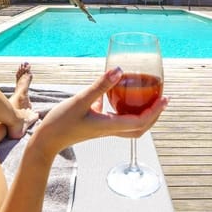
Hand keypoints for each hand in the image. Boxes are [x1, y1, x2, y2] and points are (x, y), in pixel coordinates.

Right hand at [30, 67, 167, 160]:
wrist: (46, 140)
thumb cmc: (61, 122)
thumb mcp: (80, 100)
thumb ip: (100, 86)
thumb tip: (118, 70)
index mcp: (109, 126)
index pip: (140, 121)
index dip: (155, 111)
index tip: (165, 99)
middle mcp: (109, 130)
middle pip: (140, 128)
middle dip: (154, 116)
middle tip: (162, 100)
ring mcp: (103, 130)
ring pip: (130, 126)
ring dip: (143, 115)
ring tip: (149, 99)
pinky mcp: (96, 126)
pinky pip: (117, 121)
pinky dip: (126, 112)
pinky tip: (119, 96)